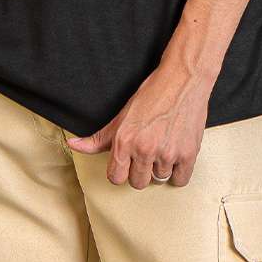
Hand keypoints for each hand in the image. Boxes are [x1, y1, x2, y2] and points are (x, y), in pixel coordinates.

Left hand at [64, 61, 211, 188]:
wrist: (183, 79)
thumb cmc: (152, 94)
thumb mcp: (121, 116)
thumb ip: (99, 138)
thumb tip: (73, 145)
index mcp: (124, 141)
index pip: (116, 178)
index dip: (121, 170)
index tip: (127, 161)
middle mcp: (144, 149)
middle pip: (138, 182)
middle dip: (141, 170)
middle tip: (147, 151)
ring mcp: (168, 153)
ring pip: (159, 179)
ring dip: (160, 167)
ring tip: (163, 146)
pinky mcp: (188, 154)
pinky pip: (180, 180)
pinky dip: (178, 171)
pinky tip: (175, 154)